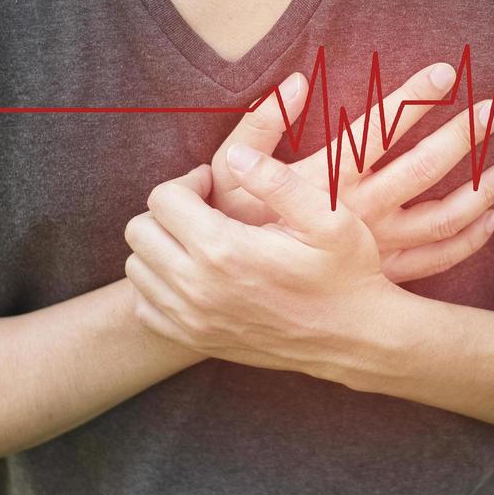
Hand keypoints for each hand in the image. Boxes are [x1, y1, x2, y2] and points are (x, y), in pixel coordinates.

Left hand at [123, 151, 400, 378]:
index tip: (212, 186)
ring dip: (160, 246)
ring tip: (199, 239)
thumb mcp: (329, 217)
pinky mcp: (196, 339)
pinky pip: (145, 306)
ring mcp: (194, 319)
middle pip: (140, 230)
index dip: (187, 182)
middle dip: (167, 210)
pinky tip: (193, 274)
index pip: (163, 199)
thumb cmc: (347, 272)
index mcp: (225, 250)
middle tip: (203, 209)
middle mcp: (199, 288)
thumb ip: (277, 180)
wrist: (357, 337)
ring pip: (137, 267)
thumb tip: (235, 155)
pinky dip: (158, 285)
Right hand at [205, 62, 493, 282]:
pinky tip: (491, 218)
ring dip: (480, 191)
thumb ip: (259, 125)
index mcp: (324, 182)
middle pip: (422, 172)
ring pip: (440, 219)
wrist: (230, 290)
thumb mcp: (225, 170)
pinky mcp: (380, 273)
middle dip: (462, 138)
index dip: (413, 100)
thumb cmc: (226, 223)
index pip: (378, 131)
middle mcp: (357, 215)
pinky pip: (435, 260)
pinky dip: (467, 240)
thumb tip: (299, 82)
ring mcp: (374, 248)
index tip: (447, 72)